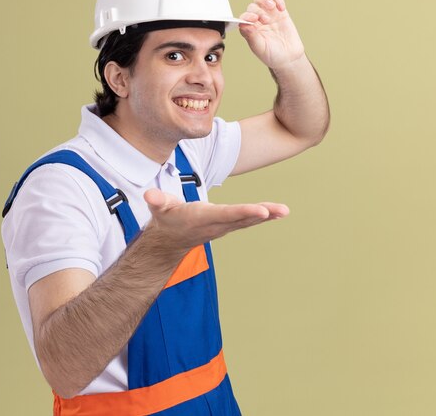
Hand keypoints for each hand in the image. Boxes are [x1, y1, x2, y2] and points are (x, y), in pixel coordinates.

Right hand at [143, 188, 288, 251]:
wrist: (169, 240)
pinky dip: (263, 216)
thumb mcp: (158, 208)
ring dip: (268, 215)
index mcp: (202, 218)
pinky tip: (277, 212)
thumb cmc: (165, 218)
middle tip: (282, 210)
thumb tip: (150, 196)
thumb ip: (156, 201)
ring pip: (248, 220)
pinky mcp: (227, 226)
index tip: (262, 211)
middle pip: (243, 218)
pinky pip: (247, 220)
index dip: (244, 212)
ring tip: (285, 210)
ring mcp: (223, 227)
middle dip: (262, 214)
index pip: (226, 214)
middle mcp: (216, 224)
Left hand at [239, 0, 305, 70]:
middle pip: (252, 6)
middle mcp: (257, 21)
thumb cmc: (272, 55)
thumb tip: (243, 24)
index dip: (247, 15)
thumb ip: (251, 36)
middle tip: (266, 20)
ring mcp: (268, 15)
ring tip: (272, 7)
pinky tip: (281, 8)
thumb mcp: (260, 48)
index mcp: (249, 29)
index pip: (244, 17)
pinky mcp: (280, 12)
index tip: (254, 19)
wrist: (289, 57)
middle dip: (258, 10)